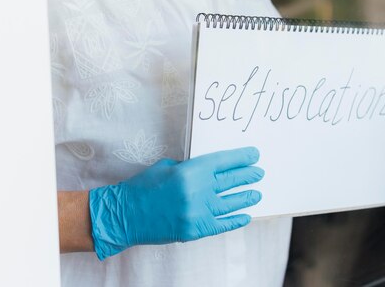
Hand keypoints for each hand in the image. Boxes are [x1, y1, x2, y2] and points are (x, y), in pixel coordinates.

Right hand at [89, 147, 264, 259]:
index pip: (223, 162)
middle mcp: (198, 190)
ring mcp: (198, 211)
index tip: (254, 155)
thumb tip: (208, 169)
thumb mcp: (167, 166)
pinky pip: (222, 225)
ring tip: (257, 193)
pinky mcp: (194, 229)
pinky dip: (235, 220)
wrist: (126, 214)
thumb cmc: (143, 187)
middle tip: (259, 173)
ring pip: (230, 203)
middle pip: (230, 181)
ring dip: (246, 197)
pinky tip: (246, 216)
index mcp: (190, 171)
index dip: (241, 158)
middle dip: (247, 176)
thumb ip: (190, 167)